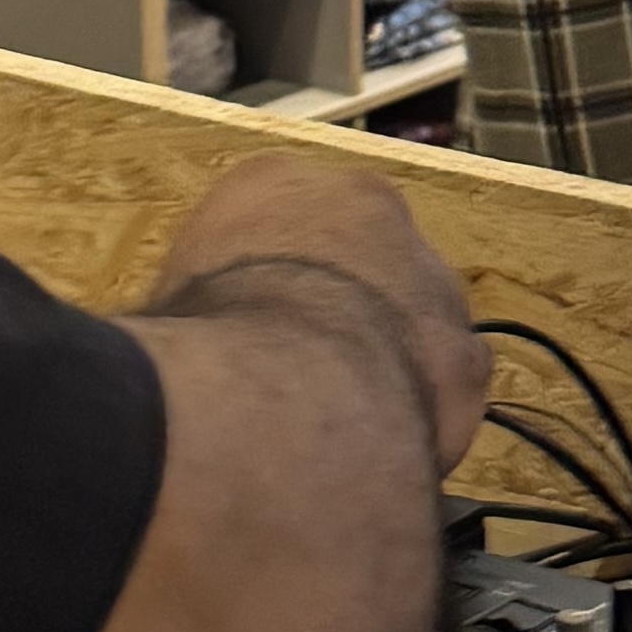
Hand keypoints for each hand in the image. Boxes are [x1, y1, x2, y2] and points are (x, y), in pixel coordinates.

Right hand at [151, 158, 483, 465]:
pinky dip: (420, 411)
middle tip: (302, 366)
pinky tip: (381, 448)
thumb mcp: (167, 306)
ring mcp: (425, 273)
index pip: (273, 218)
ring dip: (387, 354)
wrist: (274, 395)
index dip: (262, 278)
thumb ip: (197, 302)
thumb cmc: (197, 346)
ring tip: (341, 418)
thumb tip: (185, 343)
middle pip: (355, 253)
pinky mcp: (464, 351)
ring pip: (413, 313)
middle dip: (337, 304)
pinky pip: (447, 382)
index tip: (248, 321)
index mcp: (270, 184)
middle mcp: (361, 205)